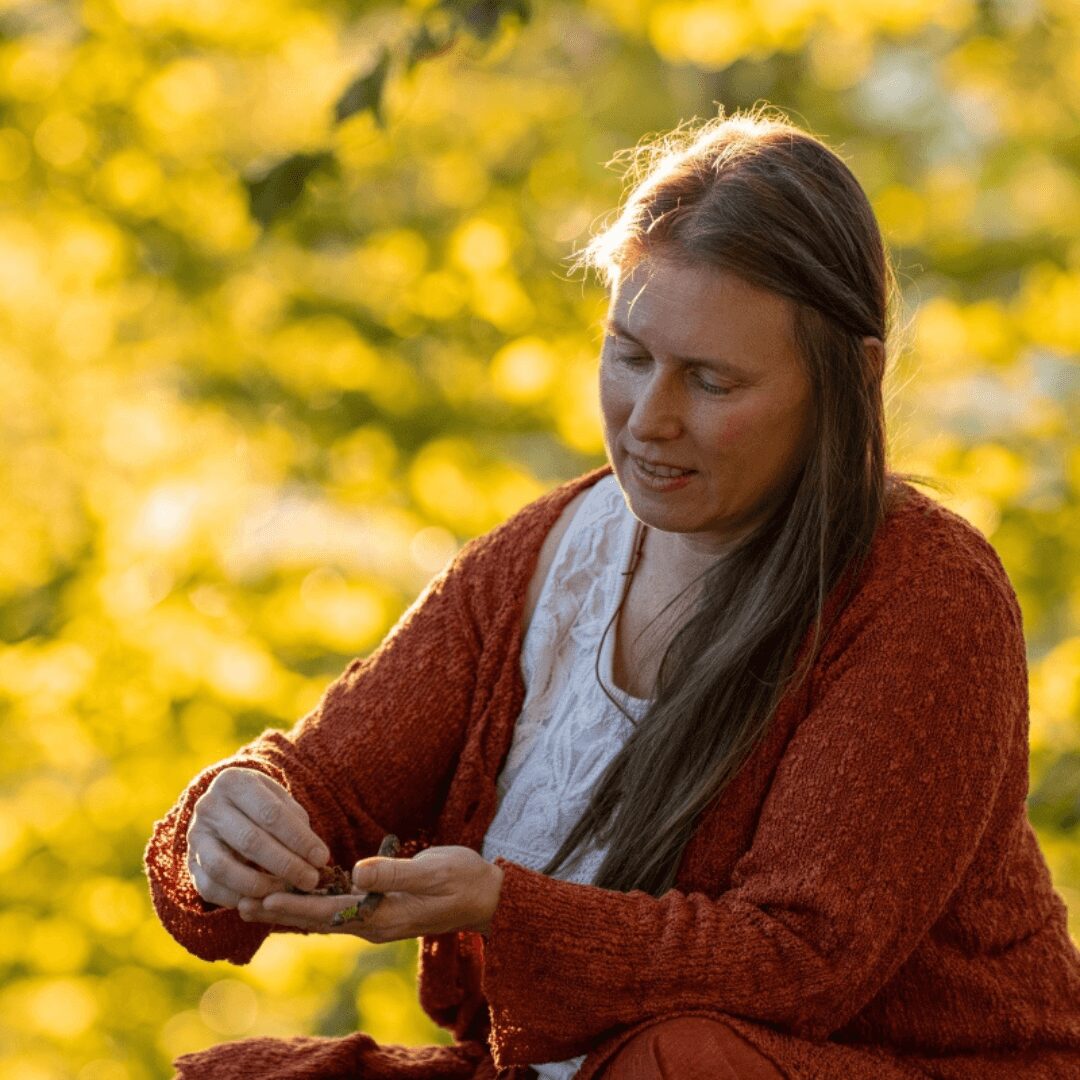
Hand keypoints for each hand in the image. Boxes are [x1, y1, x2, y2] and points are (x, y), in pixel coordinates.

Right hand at [186, 767, 330, 907]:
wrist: (225, 808)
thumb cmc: (261, 805)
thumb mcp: (280, 800)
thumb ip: (296, 823)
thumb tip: (316, 858)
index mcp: (234, 782)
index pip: (271, 814)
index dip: (299, 839)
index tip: (322, 858)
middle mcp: (209, 807)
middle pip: (250, 841)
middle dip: (286, 865)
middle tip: (311, 880)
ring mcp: (195, 836)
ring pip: (225, 868)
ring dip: (260, 885)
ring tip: (287, 890)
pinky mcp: (189, 863)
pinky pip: (211, 888)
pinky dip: (238, 897)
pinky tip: (263, 899)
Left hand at [236, 845, 504, 940]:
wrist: (487, 895)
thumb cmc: (462, 879)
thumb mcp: (432, 872)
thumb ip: (394, 874)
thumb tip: (356, 872)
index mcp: (380, 916)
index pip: (325, 913)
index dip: (292, 905)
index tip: (259, 897)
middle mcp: (373, 922)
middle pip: (317, 919)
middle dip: (281, 910)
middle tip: (241, 902)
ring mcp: (379, 917)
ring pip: (326, 915)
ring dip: (294, 908)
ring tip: (261, 900)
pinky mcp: (384, 907)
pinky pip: (341, 908)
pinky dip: (317, 901)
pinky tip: (305, 892)